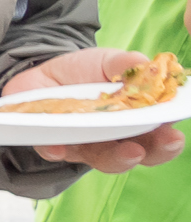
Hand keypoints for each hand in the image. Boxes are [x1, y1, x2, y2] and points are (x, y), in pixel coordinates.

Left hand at [6, 48, 188, 170]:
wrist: (46, 72)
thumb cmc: (88, 70)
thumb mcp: (109, 62)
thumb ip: (126, 64)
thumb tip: (146, 65)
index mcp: (135, 122)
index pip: (158, 139)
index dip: (167, 142)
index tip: (173, 135)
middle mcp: (114, 139)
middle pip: (135, 155)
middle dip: (148, 153)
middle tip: (151, 147)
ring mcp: (85, 144)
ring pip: (101, 159)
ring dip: (114, 158)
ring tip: (124, 151)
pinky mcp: (52, 143)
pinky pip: (54, 152)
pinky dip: (56, 151)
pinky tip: (57, 146)